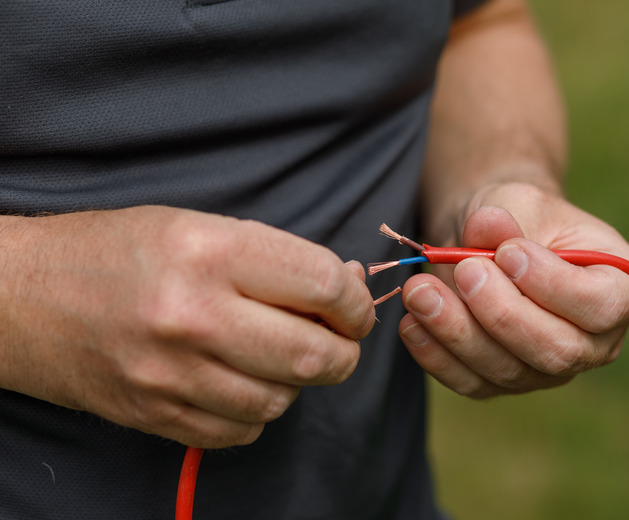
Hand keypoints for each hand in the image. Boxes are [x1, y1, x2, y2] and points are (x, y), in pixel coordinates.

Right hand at [0, 206, 374, 447]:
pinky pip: (242, 431)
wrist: (22, 296)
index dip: (355, 301)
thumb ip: (277, 258)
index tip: (353, 306)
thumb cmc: (117, 250)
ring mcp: (171, 374)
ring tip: (274, 353)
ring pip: (282, 400)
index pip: (323, 285)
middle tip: (337, 339)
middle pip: (315, 356)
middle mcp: (192, 315)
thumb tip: (348, 285)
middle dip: (345, 351)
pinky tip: (238, 379)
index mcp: (209, 251)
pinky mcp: (155, 414)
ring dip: (297, 381)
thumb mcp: (199, 226)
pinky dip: (257, 409)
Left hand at [398, 182, 628, 397]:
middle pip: (556, 350)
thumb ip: (507, 213)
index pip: (602, 306)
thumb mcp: (517, 199)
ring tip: (419, 291)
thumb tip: (485, 227)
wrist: (488, 240)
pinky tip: (411, 324)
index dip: (552, 285)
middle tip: (464, 271)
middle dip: (502, 313)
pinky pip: (472, 383)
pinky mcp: (502, 381)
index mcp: (619, 289)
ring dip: (457, 332)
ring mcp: (547, 369)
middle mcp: (593, 340)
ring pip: (507, 371)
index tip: (508, 252)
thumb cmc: (518, 217)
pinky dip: (437, 356)